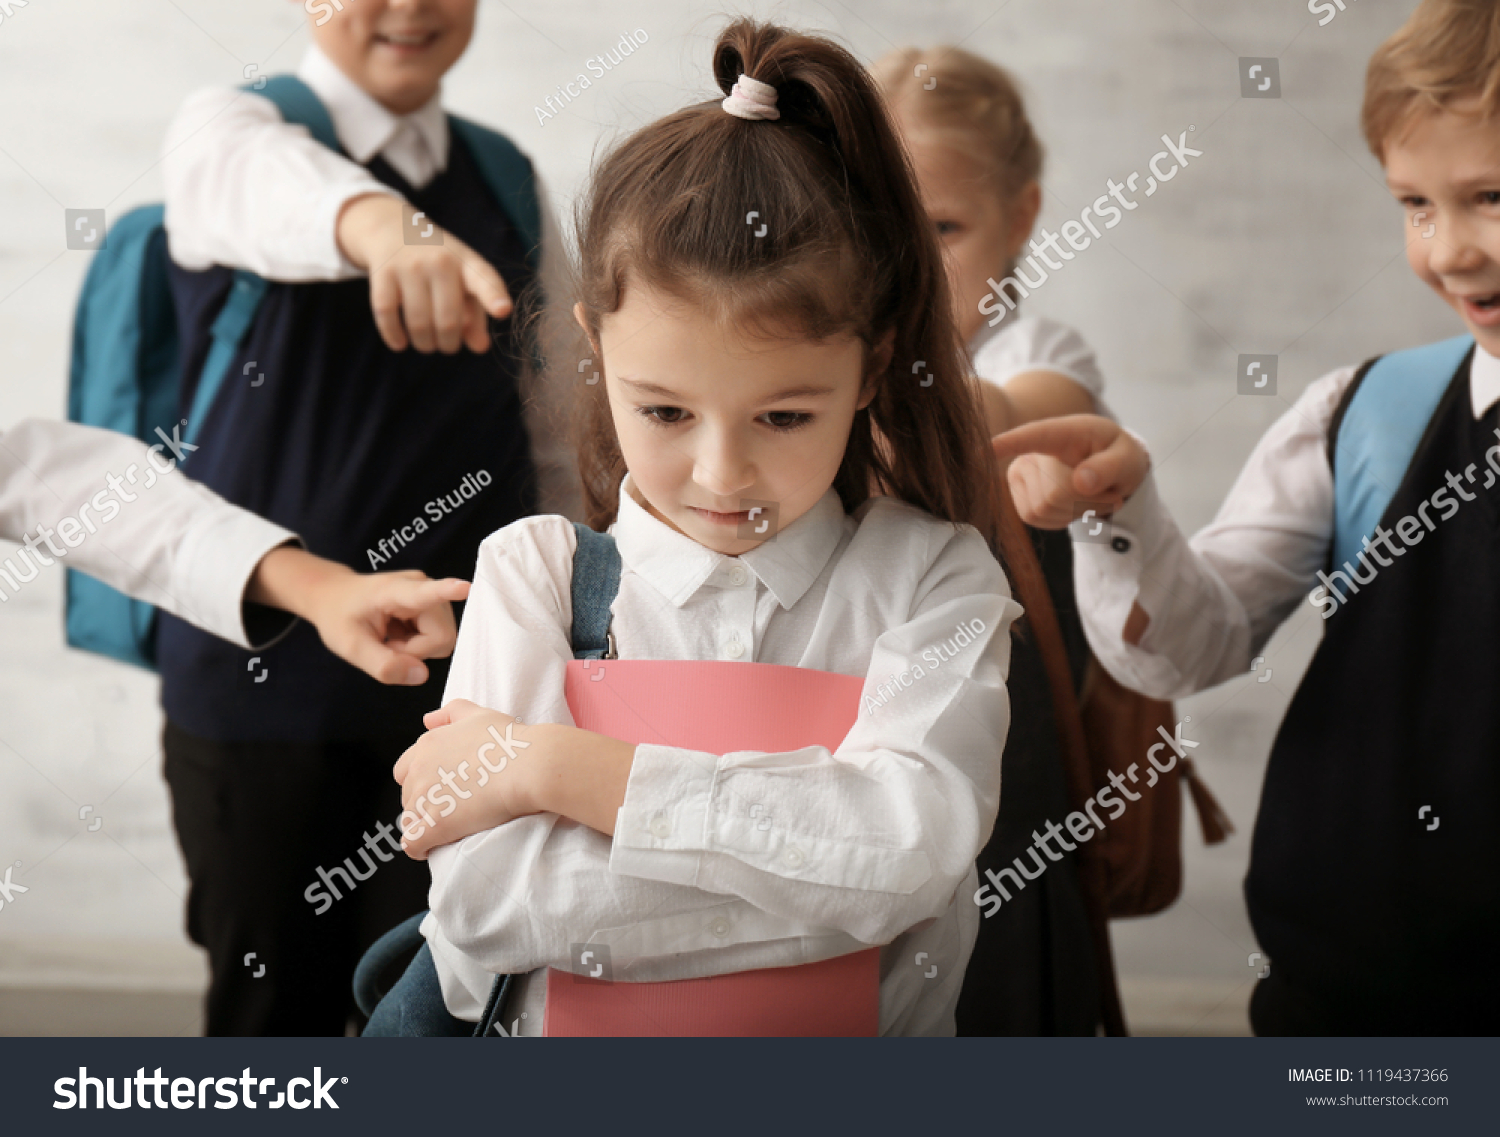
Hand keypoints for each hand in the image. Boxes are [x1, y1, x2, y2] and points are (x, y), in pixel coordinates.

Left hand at [247, 546, 469, 683]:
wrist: (335, 596)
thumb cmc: (340, 617)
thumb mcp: (350, 647)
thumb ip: (384, 664)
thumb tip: (422, 675)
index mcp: (396, 591)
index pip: (427, 593)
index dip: (448, 591)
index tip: (465, 587)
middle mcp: (422, 586)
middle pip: (442, 636)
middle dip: (416, 652)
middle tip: (388, 645)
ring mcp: (432, 595)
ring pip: (444, 640)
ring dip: (417, 649)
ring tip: (392, 638)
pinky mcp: (435, 604)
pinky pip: (440, 637)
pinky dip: (419, 645)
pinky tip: (399, 634)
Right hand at [336, 193, 510, 353]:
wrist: (393, 229)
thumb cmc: (439, 266)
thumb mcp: (463, 283)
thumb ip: (476, 316)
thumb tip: (480, 347)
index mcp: (468, 264)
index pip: (485, 280)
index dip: (494, 296)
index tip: (503, 310)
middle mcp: (441, 261)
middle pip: (448, 319)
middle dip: (449, 344)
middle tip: (448, 346)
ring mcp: (410, 265)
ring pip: (418, 322)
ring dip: (424, 344)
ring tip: (427, 345)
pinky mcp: (383, 272)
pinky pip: (387, 313)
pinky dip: (393, 335)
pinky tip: (400, 343)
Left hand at [393, 698, 638, 858]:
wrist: (529, 767)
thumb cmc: (509, 741)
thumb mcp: (479, 714)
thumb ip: (450, 713)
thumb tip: (427, 720)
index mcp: (427, 745)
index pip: (405, 770)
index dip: (422, 781)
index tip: (440, 789)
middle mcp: (419, 769)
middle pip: (407, 795)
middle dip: (423, 803)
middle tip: (451, 808)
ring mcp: (425, 798)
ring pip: (410, 819)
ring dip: (425, 825)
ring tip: (449, 829)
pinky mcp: (435, 825)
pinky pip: (413, 843)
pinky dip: (418, 848)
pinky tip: (432, 848)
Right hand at [991, 414, 1149, 529]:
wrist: (1109, 470)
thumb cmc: (1117, 455)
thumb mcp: (1127, 456)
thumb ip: (1110, 466)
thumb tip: (1083, 482)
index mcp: (1058, 433)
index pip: (1029, 437)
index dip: (1006, 444)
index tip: (981, 450)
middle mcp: (1031, 452)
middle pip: (1053, 492)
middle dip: (1087, 501)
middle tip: (1111, 494)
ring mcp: (1021, 477)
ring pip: (1044, 509)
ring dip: (1078, 512)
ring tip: (1095, 498)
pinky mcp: (1021, 500)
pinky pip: (1039, 520)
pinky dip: (1065, 520)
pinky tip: (1077, 507)